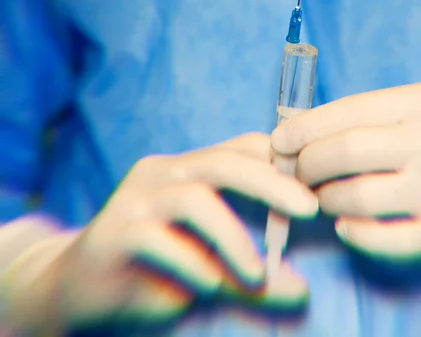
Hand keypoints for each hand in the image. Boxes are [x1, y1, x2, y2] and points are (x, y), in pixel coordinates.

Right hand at [2, 133, 317, 333]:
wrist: (81, 289)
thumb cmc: (155, 270)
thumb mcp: (212, 269)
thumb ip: (253, 278)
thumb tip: (304, 292)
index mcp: (190, 169)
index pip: (243, 149)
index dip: (284, 163)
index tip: (318, 189)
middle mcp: (163, 173)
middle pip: (224, 163)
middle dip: (272, 184)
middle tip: (310, 211)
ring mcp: (136, 199)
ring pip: (194, 198)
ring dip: (233, 237)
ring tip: (257, 274)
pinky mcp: (114, 231)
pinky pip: (160, 240)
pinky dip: (193, 264)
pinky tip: (210, 286)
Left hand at [272, 80, 420, 259]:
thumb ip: (383, 115)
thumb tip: (311, 131)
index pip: (349, 111)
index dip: (304, 128)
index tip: (279, 142)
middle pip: (344, 152)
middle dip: (306, 165)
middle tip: (296, 174)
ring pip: (357, 197)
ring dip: (327, 200)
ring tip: (324, 199)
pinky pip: (384, 238)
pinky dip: (355, 234)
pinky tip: (347, 227)